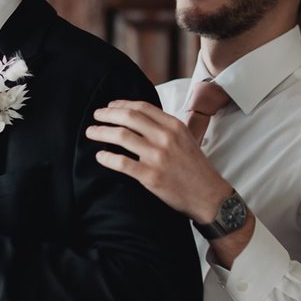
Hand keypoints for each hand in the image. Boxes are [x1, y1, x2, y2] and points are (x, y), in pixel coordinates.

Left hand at [85, 100, 232, 224]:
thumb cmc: (196, 168)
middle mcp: (165, 138)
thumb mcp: (186, 139)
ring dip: (101, 132)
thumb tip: (140, 118)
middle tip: (96, 115)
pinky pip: (122, 163)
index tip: (110, 106)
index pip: (142, 107)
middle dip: (107, 114)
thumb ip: (166, 128)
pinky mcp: (151, 176)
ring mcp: (158, 157)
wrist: (209, 196)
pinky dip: (107, 158)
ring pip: (121, 136)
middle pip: (128, 117)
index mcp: (174, 126)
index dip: (122, 104)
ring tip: (91, 132)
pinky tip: (100, 156)